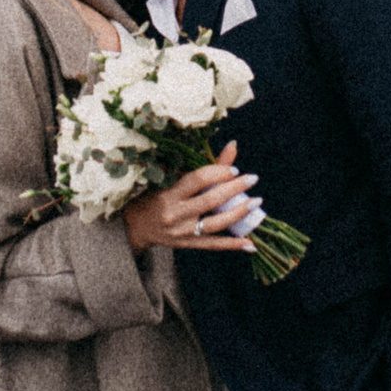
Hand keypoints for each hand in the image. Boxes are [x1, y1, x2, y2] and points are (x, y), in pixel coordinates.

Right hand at [123, 141, 258, 251]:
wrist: (135, 227)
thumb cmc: (155, 197)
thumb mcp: (173, 180)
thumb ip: (206, 168)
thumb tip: (233, 146)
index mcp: (169, 194)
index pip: (197, 180)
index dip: (218, 173)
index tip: (234, 169)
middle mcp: (175, 214)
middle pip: (210, 201)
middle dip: (234, 189)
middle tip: (252, 179)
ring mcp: (182, 232)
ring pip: (215, 224)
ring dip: (238, 213)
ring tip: (256, 203)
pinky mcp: (187, 245)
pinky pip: (214, 245)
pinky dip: (233, 245)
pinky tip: (250, 243)